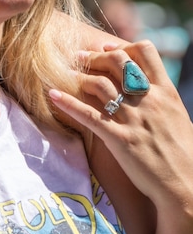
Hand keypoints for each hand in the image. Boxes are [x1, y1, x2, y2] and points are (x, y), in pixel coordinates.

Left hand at [49, 39, 192, 208]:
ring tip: (68, 73)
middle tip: (80, 56)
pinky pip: (89, 116)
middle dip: (96, 55)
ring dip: (81, 75)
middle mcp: (150, 101)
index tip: (107, 47)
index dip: (122, 46)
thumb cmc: (185, 155)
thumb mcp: (179, 117)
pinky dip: (69, 103)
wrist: (188, 187)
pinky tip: (53, 95)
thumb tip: (148, 86)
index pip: (145, 52)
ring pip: (101, 84)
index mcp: (166, 93)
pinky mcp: (121, 140)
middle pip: (118, 62)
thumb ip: (162, 100)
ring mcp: (135, 120)